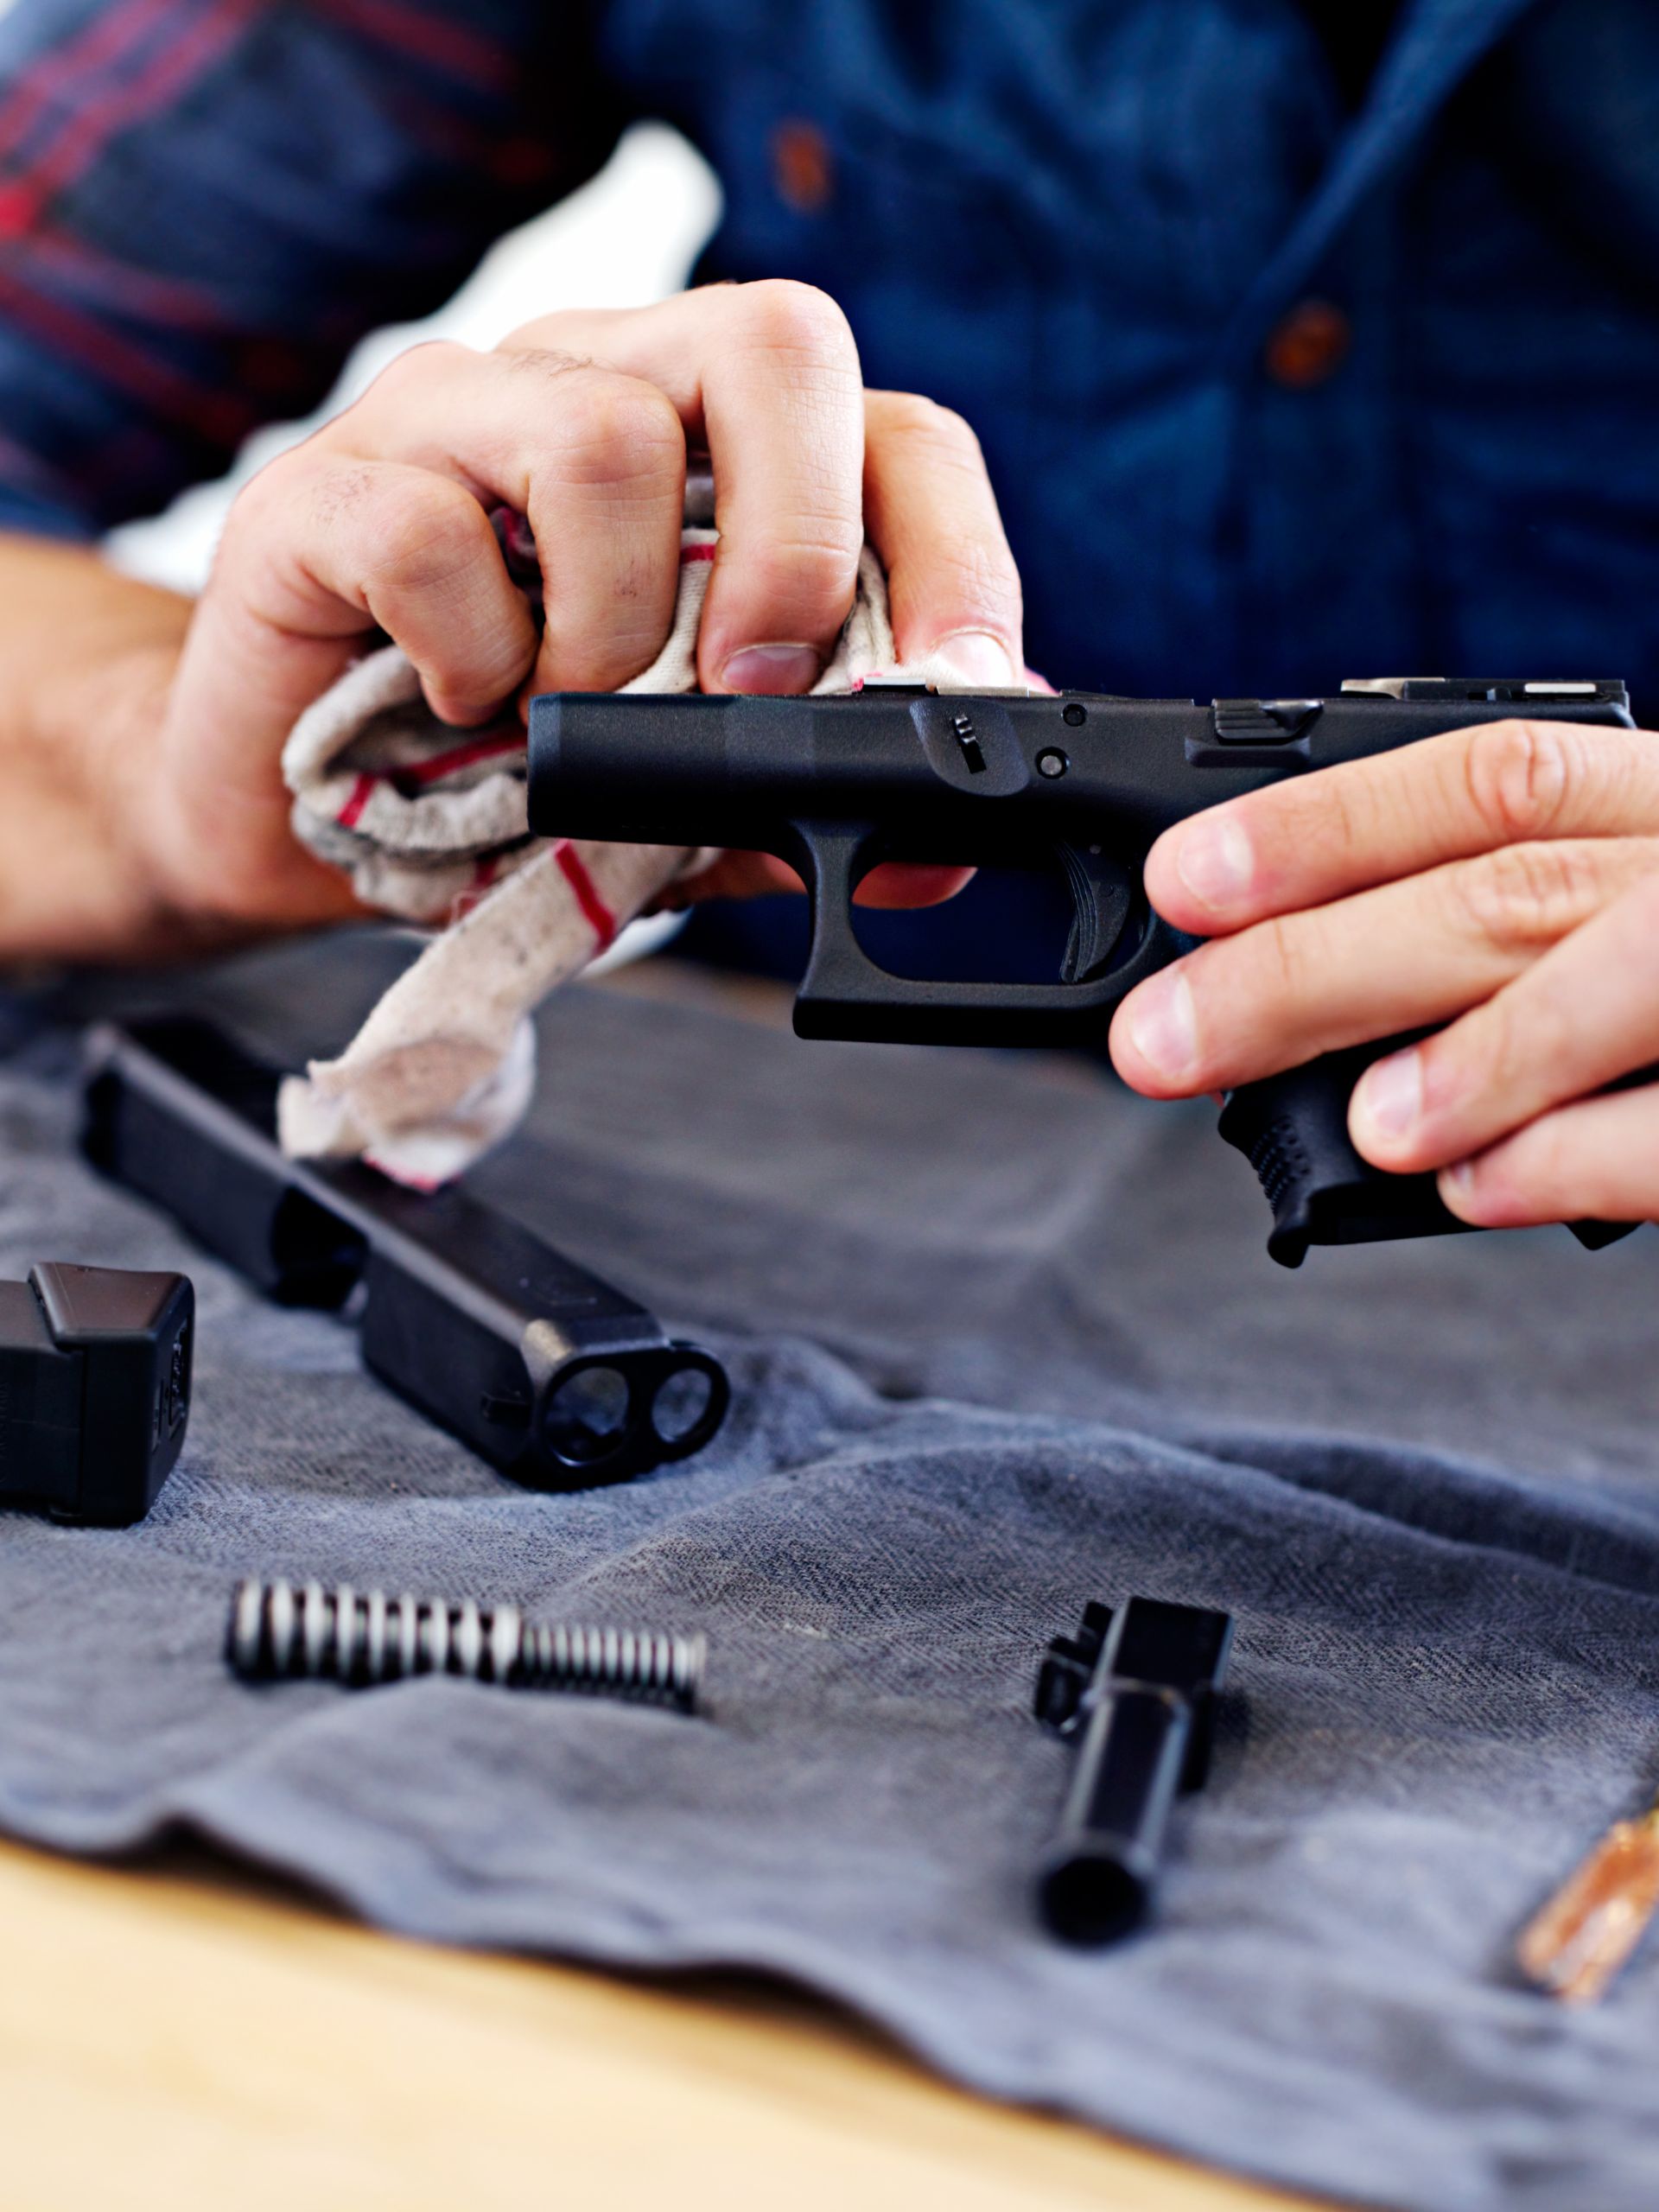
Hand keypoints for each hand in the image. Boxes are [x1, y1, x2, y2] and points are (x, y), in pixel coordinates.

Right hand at [140, 280, 1022, 931]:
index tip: (955, 690)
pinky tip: (461, 706)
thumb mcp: (686, 808)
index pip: (890, 424)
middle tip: (750, 688)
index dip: (953, 552)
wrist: (290, 818)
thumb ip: (800, 802)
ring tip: (565, 716)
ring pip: (603, 437)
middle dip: (799, 542)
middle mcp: (595, 383)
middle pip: (770, 338)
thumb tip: (939, 850)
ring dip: (614, 633)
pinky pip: (430, 533)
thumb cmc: (501, 776)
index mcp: (713, 446)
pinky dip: (470, 656)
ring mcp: (453, 417)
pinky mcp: (322, 488)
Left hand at [1107, 716, 1658, 1229]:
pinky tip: (1477, 1188)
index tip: (1184, 882)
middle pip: (1508, 885)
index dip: (1323, 825)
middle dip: (1314, 962)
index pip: (1489, 777)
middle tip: (1162, 1040)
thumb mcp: (1627, 904)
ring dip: (1474, 1052)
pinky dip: (1578, 1154)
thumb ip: (1511, 925)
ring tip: (1359, 1124)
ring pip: (1620, 972)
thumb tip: (1287, 979)